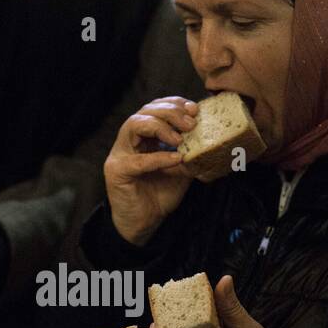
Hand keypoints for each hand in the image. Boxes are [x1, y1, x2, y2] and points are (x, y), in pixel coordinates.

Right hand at [104, 96, 198, 245]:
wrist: (144, 224)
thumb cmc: (159, 195)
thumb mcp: (181, 169)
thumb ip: (190, 152)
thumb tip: (210, 138)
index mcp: (143, 136)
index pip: (155, 108)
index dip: (174, 104)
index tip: (194, 109)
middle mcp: (128, 140)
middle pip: (145, 111)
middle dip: (170, 112)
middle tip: (190, 123)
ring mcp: (119, 154)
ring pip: (134, 124)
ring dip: (160, 127)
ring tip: (180, 138)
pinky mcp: (116, 171)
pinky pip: (137, 160)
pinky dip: (158, 157)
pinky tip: (175, 159)